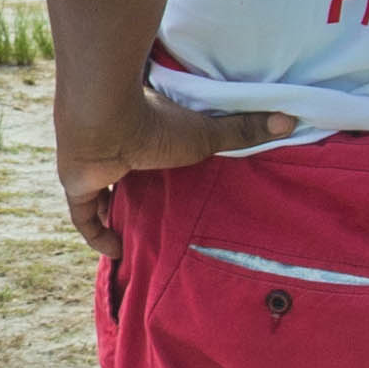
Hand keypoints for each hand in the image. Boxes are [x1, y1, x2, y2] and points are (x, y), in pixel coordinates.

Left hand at [56, 94, 286, 252]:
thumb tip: (290, 120)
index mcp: (143, 132)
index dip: (157, 171)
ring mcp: (92, 167)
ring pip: (101, 195)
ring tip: (135, 237)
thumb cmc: (157, 120)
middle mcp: (114, 148)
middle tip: (154, 217)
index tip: (172, 185)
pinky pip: (83, 217)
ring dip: (114, 212)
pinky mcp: (77, 184)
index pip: (148, 152)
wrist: (106, 115)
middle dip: (135, 194)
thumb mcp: (206, 133)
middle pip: (123, 176)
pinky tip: (114, 252)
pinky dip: (97, 235)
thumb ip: (244, 130)